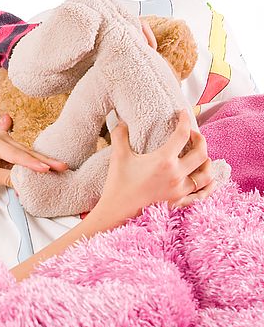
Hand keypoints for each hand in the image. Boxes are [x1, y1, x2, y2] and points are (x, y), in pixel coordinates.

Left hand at [0, 115, 68, 187]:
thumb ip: (8, 178)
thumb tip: (27, 182)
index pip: (20, 156)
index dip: (35, 164)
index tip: (51, 169)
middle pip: (26, 152)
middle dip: (45, 160)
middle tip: (64, 167)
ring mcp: (0, 138)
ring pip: (24, 151)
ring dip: (39, 159)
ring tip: (58, 165)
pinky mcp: (1, 143)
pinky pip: (18, 151)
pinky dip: (29, 156)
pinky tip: (39, 150)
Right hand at [92, 110, 215, 226]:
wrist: (117, 212)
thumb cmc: (118, 185)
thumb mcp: (118, 157)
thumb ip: (120, 136)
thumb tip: (121, 122)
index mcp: (164, 161)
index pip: (182, 135)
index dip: (185, 120)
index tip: (183, 114)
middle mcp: (177, 175)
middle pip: (202, 153)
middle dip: (200, 140)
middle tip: (193, 135)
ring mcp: (180, 191)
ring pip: (206, 174)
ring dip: (207, 162)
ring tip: (201, 156)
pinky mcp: (180, 203)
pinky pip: (203, 194)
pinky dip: (209, 186)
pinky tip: (209, 180)